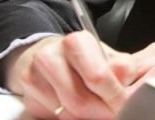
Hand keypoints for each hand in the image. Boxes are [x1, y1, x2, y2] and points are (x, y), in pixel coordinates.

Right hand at [6, 32, 136, 119]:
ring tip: (97, 109)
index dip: (116, 97)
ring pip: (67, 113)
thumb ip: (122, 68)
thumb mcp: (109, 57)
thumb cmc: (83, 57)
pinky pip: (53, 117)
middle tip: (113, 112)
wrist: (50, 55)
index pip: (99, 77)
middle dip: (102, 112)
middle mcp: (50, 56)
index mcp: (76, 42)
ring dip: (87, 116)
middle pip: (81, 101)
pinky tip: (78, 110)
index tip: (124, 105)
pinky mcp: (27, 95)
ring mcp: (34, 76)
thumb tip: (127, 83)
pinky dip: (70, 117)